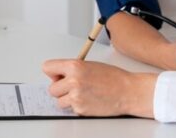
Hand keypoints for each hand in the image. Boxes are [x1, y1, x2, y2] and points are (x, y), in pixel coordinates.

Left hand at [42, 59, 156, 117]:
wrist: (128, 91)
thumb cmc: (114, 78)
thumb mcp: (91, 65)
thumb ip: (73, 69)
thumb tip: (59, 75)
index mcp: (75, 66)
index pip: (47, 67)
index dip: (53, 72)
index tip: (58, 75)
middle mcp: (73, 81)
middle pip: (52, 88)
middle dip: (61, 88)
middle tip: (74, 87)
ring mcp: (76, 97)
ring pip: (59, 101)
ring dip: (68, 99)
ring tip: (83, 94)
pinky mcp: (80, 109)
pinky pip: (71, 109)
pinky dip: (78, 106)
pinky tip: (90, 100)